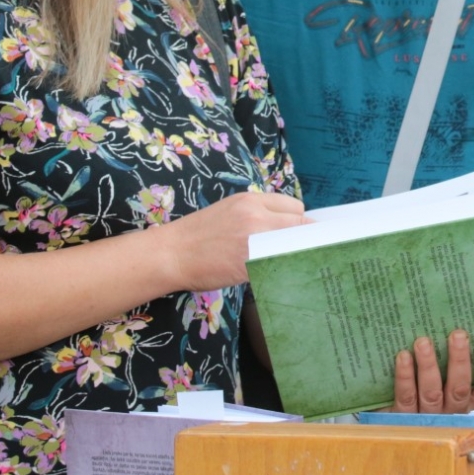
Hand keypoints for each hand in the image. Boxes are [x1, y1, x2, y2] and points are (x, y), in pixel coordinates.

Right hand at [166, 191, 307, 290]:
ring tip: (288, 263)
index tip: (303, 234)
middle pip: (301, 224)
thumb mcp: (231, 211)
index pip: (295, 207)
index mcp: (251, 200)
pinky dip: (282, 270)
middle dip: (302, 237)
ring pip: (295, 245)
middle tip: (297, 250)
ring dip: (295, 254)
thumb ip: (258, 215)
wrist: (170, 253)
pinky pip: (280, 265)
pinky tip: (275, 275)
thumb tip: (287, 228)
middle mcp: (256, 215)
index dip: (300, 222)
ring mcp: (255, 240)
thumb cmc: (198, 234)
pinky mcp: (250, 264)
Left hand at [389, 330, 473, 413]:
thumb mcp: (447, 377)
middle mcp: (452, 412)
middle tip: (457, 335)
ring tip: (423, 342)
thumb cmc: (427, 386)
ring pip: (432, 393)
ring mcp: (428, 417)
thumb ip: (455, 360)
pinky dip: (405, 376)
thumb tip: (458, 324)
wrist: (395, 424)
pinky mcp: (403, 417)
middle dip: (459, 360)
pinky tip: (403, 356)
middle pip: (460, 389)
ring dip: (429, 366)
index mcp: (469, 401)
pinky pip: (406, 397)